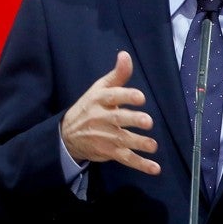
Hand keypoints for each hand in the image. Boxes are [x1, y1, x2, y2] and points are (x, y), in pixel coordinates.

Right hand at [61, 51, 160, 174]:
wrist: (67, 135)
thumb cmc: (90, 107)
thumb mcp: (100, 89)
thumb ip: (117, 75)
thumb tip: (125, 55)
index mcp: (100, 100)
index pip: (113, 96)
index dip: (126, 96)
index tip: (140, 97)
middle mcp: (101, 118)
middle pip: (118, 119)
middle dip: (132, 120)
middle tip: (147, 121)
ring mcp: (105, 137)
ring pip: (123, 140)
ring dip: (139, 144)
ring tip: (153, 146)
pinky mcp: (109, 152)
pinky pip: (126, 159)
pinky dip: (141, 164)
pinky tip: (155, 168)